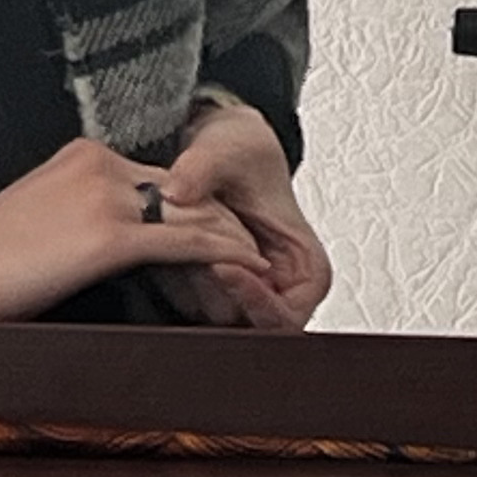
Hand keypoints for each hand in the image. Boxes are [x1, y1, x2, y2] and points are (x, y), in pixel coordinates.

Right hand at [0, 136, 261, 324]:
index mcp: (82, 156)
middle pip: (185, 188)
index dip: (192, 204)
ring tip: (259, 262)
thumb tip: (87, 235)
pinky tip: (245, 269)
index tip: (216, 227)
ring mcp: (108, 196)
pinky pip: (185, 241)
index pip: (157, 176)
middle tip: (251, 247)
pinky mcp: (110, 235)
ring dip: (231, 238)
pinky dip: (223, 254)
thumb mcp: (30, 215)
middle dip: (222, 218)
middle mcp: (101, 165)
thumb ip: (69, 210)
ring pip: (195, 209)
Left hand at [151, 98, 330, 331]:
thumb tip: (173, 192)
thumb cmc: (240, 152)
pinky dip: (177, 285)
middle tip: (188, 256)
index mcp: (306, 268)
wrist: (218, 150)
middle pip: (247, 325)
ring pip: (216, 321)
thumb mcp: (226, 150)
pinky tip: (170, 253)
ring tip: (177, 247)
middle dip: (213, 293)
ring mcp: (245, 296)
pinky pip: (193, 308)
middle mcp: (280, 290)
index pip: (286, 317)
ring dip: (191, 290)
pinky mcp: (216, 295)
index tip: (222, 267)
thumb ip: (201, 169)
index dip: (254, 300)